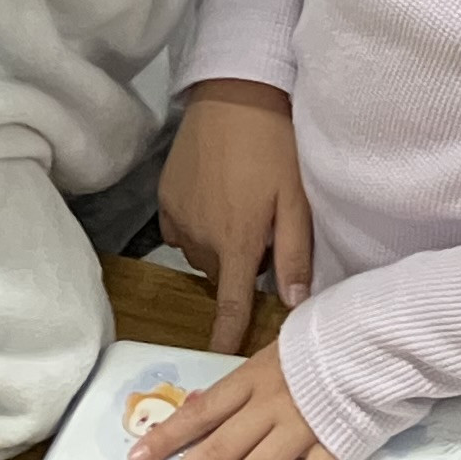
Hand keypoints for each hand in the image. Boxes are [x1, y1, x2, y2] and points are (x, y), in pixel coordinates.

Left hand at [129, 334, 349, 459]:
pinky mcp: (336, 443)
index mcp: (253, 378)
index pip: (200, 413)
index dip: (166, 438)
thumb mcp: (276, 348)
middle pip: (216, 450)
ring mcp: (302, 428)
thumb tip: (196, 404)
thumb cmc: (326, 339)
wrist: (381, 332)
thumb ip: (240, 382)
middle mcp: (270, 406)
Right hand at [159, 77, 314, 353]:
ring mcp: (178, 217)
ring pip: (203, 252)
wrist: (234, 94)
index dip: (225, 338)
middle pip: (222, 273)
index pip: (230, 307)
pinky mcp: (164, 197)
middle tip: (265, 227)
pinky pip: (182, 230)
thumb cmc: (275, 145)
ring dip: (221, 244)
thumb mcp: (296, 199)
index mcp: (236, 243)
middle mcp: (200, 238)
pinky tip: (216, 196)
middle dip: (241, 264)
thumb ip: (295, 254)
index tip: (220, 365)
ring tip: (243, 205)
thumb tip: (294, 303)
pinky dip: (198, 224)